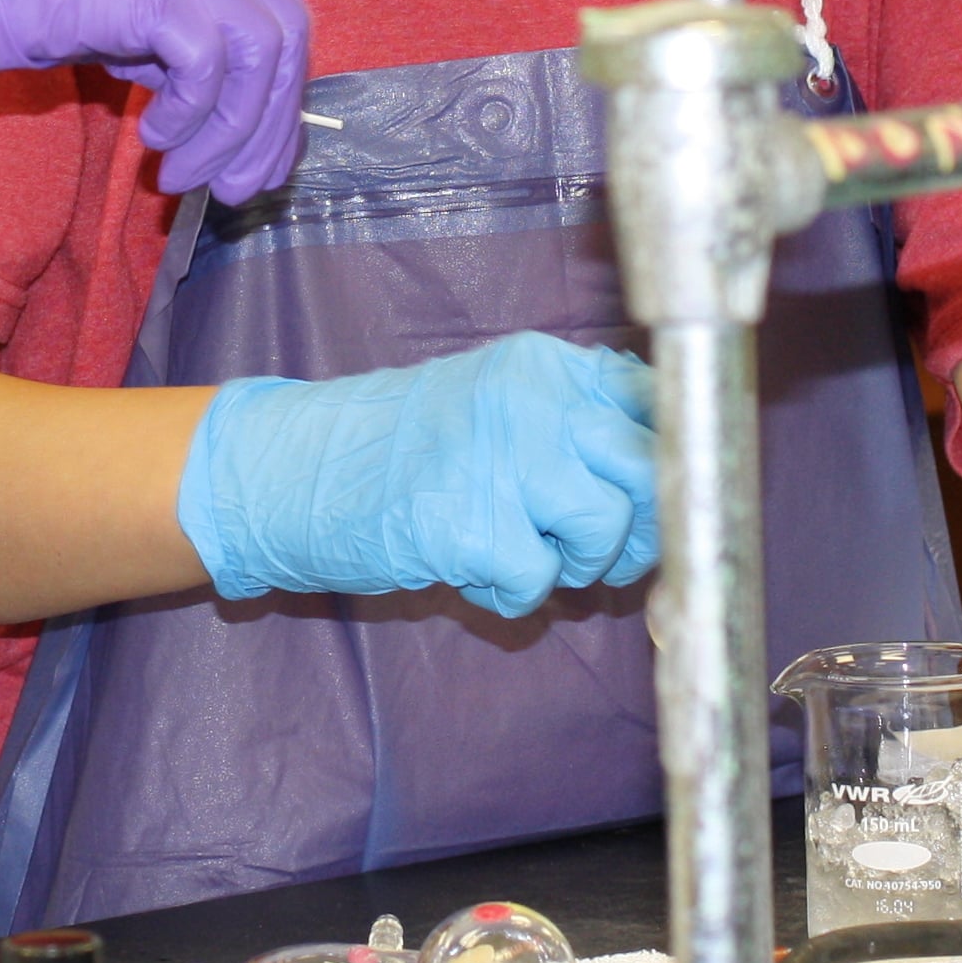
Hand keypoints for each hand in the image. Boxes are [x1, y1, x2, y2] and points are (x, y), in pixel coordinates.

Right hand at [0, 0, 309, 201]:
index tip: (252, 167)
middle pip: (285, 33)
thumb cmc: (1, 7)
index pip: (274, 18)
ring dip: (231, 128)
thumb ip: (164, 51)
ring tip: (179, 174)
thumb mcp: (105, 26)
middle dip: (269, 123)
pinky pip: (210, 57)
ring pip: (259, 48)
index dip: (276, 101)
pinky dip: (194, 111)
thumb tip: (218, 113)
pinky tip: (151, 139)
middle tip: (233, 188)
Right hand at [177, 333, 656, 618]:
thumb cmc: (401, 448)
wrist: (292, 471)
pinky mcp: (470, 524)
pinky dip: (511, 598)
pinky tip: (472, 575)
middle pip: (652, 468)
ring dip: (575, 564)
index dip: (668, 460)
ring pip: (607, 528)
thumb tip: (668, 465)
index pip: (654, 401)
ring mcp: (503, 458)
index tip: (651, 497)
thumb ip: (572, 418)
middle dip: (638, 526)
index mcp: (543, 364)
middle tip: (592, 548)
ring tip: (520, 554)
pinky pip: (539, 583)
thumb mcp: (494, 404)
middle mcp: (532, 399)